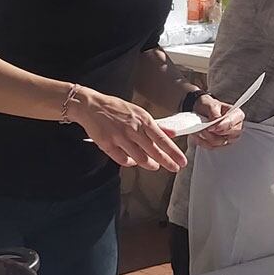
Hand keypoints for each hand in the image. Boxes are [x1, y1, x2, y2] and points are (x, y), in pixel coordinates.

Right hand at [70, 88, 187, 171]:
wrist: (91, 106)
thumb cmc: (116, 109)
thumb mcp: (138, 112)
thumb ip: (154, 125)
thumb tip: (171, 133)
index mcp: (142, 119)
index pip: (162, 140)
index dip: (173, 152)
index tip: (181, 161)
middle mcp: (132, 129)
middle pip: (153, 151)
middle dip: (166, 162)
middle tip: (174, 168)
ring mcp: (119, 137)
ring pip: (139, 158)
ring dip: (149, 164)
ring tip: (154, 166)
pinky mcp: (107, 145)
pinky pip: (123, 160)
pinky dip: (130, 163)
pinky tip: (133, 161)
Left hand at [192, 94, 245, 149]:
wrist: (201, 111)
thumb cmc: (209, 106)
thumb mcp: (210, 105)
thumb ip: (214, 113)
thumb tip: (216, 121)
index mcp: (237, 115)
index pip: (233, 123)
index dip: (222, 126)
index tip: (212, 127)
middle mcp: (236, 127)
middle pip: (229, 136)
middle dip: (214, 133)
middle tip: (204, 128)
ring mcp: (229, 137)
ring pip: (219, 142)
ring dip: (207, 137)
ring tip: (199, 129)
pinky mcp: (220, 144)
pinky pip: (212, 147)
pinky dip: (202, 141)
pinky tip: (198, 135)